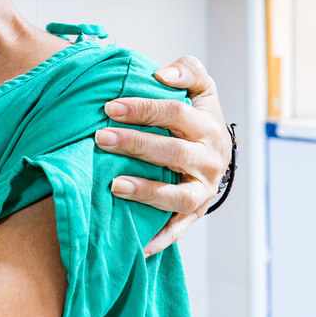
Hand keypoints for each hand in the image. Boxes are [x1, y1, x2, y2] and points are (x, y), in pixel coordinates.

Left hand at [94, 56, 230, 255]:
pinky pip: (177, 229)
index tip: (110, 107)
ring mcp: (203, 190)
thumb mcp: (200, 90)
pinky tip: (136, 244)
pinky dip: (159, 238)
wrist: (214, 156)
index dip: (143, 108)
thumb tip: (163, 73)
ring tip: (113, 185)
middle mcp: (210, 160)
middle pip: (173, 152)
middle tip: (100, 137)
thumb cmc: (196, 119)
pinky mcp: (194, 215)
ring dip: (145, 190)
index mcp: (208, 127)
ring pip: (178, 195)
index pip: (176, 113)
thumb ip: (188, 72)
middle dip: (136, 144)